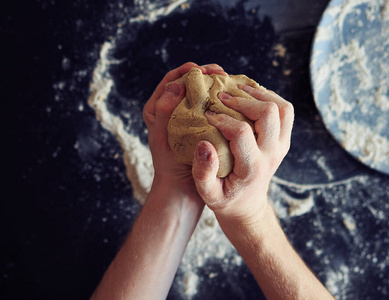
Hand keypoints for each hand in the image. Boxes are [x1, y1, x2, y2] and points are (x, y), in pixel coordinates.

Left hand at [142, 62, 227, 200]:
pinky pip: (210, 109)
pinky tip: (232, 100)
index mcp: (156, 110)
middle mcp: (171, 111)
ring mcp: (186, 119)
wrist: (181, 189)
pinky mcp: (199, 128)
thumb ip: (164, 110)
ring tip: (229, 83)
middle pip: (188, 84)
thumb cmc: (169, 165)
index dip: (186, 71)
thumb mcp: (164, 137)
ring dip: (214, 87)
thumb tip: (176, 85)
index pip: (170, 81)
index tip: (202, 69)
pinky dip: (219, 102)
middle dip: (204, 75)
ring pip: (200, 95)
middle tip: (221, 73)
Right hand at [191, 83, 293, 225]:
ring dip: (261, 95)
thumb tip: (204, 144)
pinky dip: (269, 99)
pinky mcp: (283, 141)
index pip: (242, 132)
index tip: (207, 116)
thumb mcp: (208, 194)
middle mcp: (272, 154)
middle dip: (244, 99)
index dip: (222, 119)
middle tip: (222, 97)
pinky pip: (285, 112)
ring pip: (283, 108)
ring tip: (238, 90)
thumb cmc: (224, 199)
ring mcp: (281, 147)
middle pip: (269, 113)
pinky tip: (249, 97)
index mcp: (252, 167)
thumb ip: (203, 173)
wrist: (247, 208)